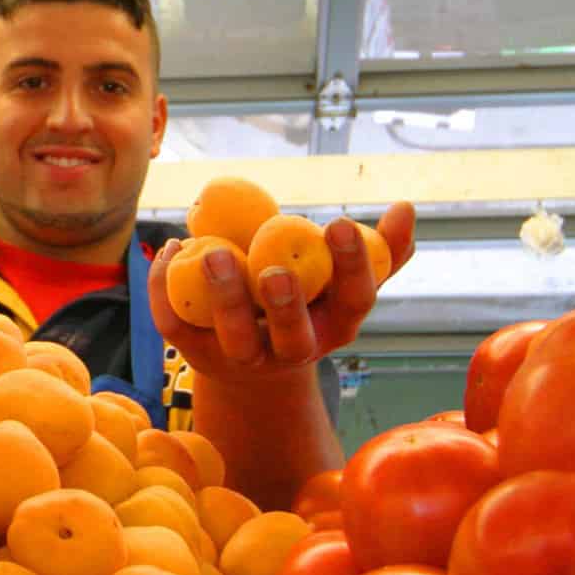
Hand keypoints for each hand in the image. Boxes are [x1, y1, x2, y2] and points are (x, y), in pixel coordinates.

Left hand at [148, 202, 415, 384]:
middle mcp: (293, 350)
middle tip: (274, 270)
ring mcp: (244, 358)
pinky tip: (171, 248)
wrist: (254, 365)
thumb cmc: (311, 306)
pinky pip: (178, 327)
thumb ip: (381, 250)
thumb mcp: (345, 283)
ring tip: (211, 253)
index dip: (351, 267)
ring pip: (234, 338)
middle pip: (292, 336)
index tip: (338, 224)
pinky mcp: (197, 355)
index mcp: (335, 326)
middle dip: (284, 306)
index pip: (354, 302)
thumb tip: (407, 208)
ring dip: (222, 298)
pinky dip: (167, 291)